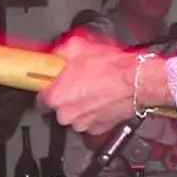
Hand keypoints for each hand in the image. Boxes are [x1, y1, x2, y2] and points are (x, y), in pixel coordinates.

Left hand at [42, 34, 169, 133]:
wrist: (137, 81)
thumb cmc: (111, 67)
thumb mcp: (79, 47)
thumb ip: (59, 52)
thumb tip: (54, 54)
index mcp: (57, 96)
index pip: (40, 98)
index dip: (48, 89)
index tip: (52, 85)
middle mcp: (66, 114)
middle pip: (58, 108)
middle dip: (66, 97)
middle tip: (78, 83)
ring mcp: (82, 124)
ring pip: (74, 115)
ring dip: (81, 105)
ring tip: (94, 90)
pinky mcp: (97, 129)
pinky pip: (89, 121)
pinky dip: (94, 113)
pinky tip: (102, 99)